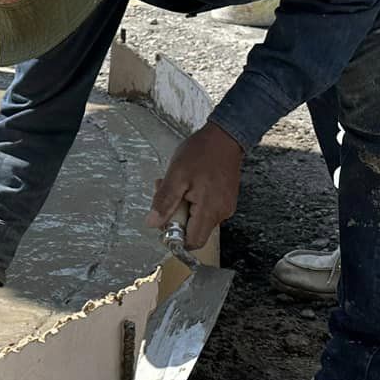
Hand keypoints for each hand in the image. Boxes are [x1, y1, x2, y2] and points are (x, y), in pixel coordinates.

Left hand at [149, 123, 242, 249]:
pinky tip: (189, 185)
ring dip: (184, 208)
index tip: (165, 219)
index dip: (175, 237)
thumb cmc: (202, 152)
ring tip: (178, 185)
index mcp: (209, 210)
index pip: (192, 242)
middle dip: (176, 218)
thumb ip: (164, 201)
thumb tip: (153, 223)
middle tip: (167, 194)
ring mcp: (225, 207)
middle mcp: (221, 213)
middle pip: (194, 232)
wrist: (225, 136)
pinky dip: (194, 202)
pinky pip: (206, 210)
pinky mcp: (225, 200)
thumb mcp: (176, 175)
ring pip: (199, 220)